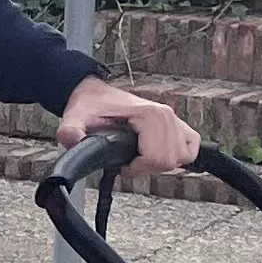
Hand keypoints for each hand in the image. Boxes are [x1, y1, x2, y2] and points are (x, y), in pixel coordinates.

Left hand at [60, 78, 200, 176]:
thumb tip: (72, 140)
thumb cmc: (89, 105)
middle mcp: (165, 114)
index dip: (138, 168)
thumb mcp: (75, 118)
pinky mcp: (175, 123)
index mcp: (148, 114)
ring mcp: (173, 118)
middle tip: (129, 163)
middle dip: (148, 168)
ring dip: (161, 164)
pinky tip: (158, 155)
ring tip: (140, 158)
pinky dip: (179, 156)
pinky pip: (190, 145)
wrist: (95, 93)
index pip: (157, 157)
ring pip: (182, 156)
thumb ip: (70, 130)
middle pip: (170, 160)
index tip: (122, 166)